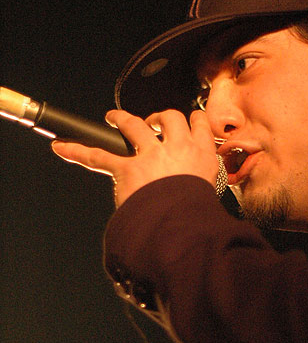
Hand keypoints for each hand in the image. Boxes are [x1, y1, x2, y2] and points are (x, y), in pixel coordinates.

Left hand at [51, 107, 219, 207]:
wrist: (183, 225)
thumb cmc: (198, 216)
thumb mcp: (210, 196)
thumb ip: (203, 188)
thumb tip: (197, 204)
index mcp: (201, 156)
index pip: (200, 125)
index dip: (194, 120)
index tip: (190, 120)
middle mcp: (177, 149)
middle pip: (170, 117)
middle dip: (160, 117)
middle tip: (152, 123)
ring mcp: (150, 156)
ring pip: (135, 126)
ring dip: (123, 119)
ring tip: (114, 118)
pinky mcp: (127, 169)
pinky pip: (98, 156)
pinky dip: (77, 151)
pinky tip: (62, 147)